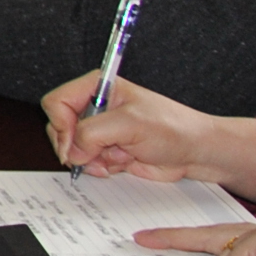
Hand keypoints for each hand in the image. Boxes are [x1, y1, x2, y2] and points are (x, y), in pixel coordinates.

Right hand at [43, 73, 255, 194]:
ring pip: (73, 149)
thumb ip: (92, 133)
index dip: (60, 124)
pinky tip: (124, 163)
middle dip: (78, 147)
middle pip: (60, 128)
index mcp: (97, 88)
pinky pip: (89, 162)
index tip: (74, 144)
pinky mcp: (107, 151)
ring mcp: (101, 131)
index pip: (57, 102)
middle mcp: (95, 108)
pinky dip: (102, 167)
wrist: (198, 153)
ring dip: (94, 159)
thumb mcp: (130, 124)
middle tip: (97, 155)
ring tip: (120, 157)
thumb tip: (71, 152)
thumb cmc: (174, 129)